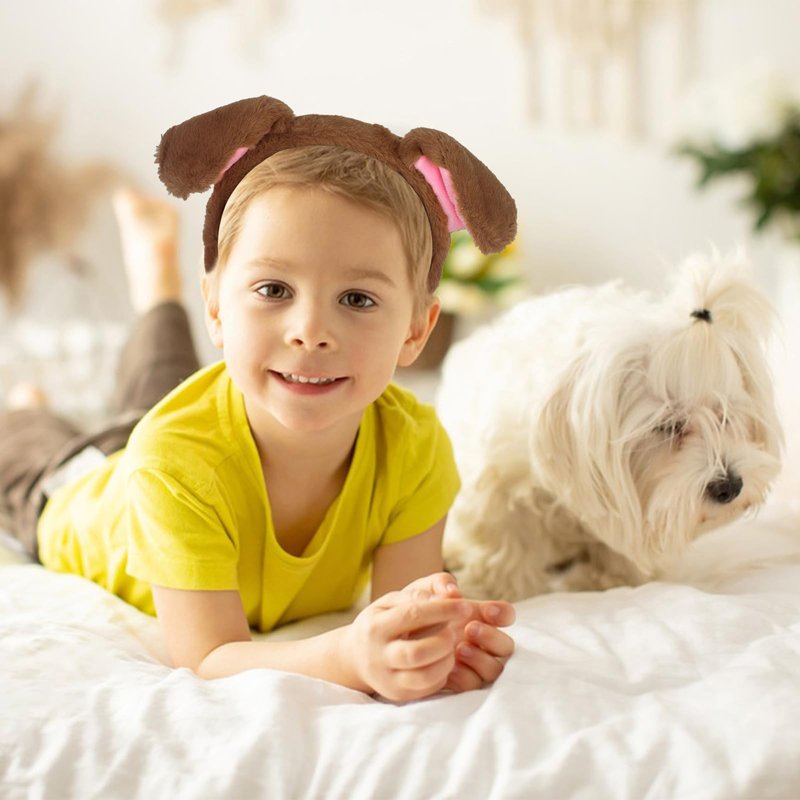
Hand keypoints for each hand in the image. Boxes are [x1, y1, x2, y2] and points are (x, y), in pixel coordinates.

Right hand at [343, 586, 472, 702]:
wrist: (355, 657)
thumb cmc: (379, 622)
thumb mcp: (389, 602)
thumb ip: (415, 595)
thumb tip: (445, 596)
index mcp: (376, 627)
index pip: (412, 615)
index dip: (442, 610)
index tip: (465, 605)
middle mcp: (379, 656)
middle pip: (417, 652)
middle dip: (444, 640)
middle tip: (454, 631)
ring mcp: (388, 680)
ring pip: (425, 676)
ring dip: (447, 659)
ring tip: (450, 646)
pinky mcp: (399, 695)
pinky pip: (428, 688)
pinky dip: (443, 673)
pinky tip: (443, 659)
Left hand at [401, 572, 515, 693]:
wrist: (394, 636)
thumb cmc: (415, 610)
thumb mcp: (425, 591)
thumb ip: (440, 583)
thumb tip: (453, 591)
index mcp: (480, 617)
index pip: (505, 616)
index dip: (503, 614)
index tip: (488, 610)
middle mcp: (482, 642)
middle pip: (506, 646)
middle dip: (492, 637)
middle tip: (470, 628)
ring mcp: (474, 664)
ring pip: (494, 669)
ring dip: (480, 659)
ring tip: (459, 648)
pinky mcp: (461, 682)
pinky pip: (473, 686)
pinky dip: (464, 677)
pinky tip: (450, 669)